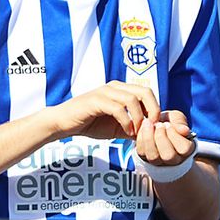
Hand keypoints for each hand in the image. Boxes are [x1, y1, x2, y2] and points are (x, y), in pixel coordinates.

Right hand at [44, 81, 161, 140]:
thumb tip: (151, 133)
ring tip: (136, 132)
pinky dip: (126, 121)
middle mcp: (114, 87)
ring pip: (132, 99)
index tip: (153, 126)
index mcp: (121, 90)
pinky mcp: (96, 101)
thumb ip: (133, 127)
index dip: (155, 108)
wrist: (64, 123)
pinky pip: (118, 108)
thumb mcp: (117, 127)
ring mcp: (104, 92)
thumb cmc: (89, 123)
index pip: (147, 92)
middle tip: (151, 127)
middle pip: (145, 91)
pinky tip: (125, 131)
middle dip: (153, 110)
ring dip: (138, 118)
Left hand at [133, 109, 197, 167]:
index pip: (184, 149)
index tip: (167, 124)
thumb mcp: (176, 118)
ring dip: (149, 138)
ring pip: (153, 157)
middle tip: (158, 124)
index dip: (174, 135)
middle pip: (168, 156)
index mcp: (186, 149)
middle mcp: (174, 159)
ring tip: (149, 124)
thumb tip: (185, 130)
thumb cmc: (169, 122)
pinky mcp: (145, 159)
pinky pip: (141, 152)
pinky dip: (140, 138)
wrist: (155, 124)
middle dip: (161, 137)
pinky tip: (142, 128)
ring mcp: (159, 161)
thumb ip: (180, 122)